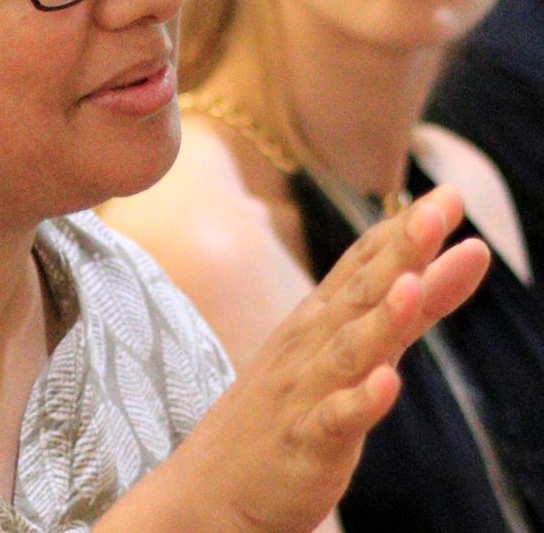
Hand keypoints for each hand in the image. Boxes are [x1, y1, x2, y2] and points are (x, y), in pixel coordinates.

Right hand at [174, 185, 489, 532]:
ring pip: (348, 350)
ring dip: (381, 317)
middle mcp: (310, 345)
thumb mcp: (353, 355)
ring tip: (411, 284)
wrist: (213, 486)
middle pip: (360, 292)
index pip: (363, 263)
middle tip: (437, 208)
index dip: (403, 229)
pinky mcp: (302, 444)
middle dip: (399, 249)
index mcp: (320, 320)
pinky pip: (332, 421)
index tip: (447, 194)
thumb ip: (412, 308)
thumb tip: (468, 252)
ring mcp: (304, 393)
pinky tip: (386, 385)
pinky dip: (359, 402)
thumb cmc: (288, 410)